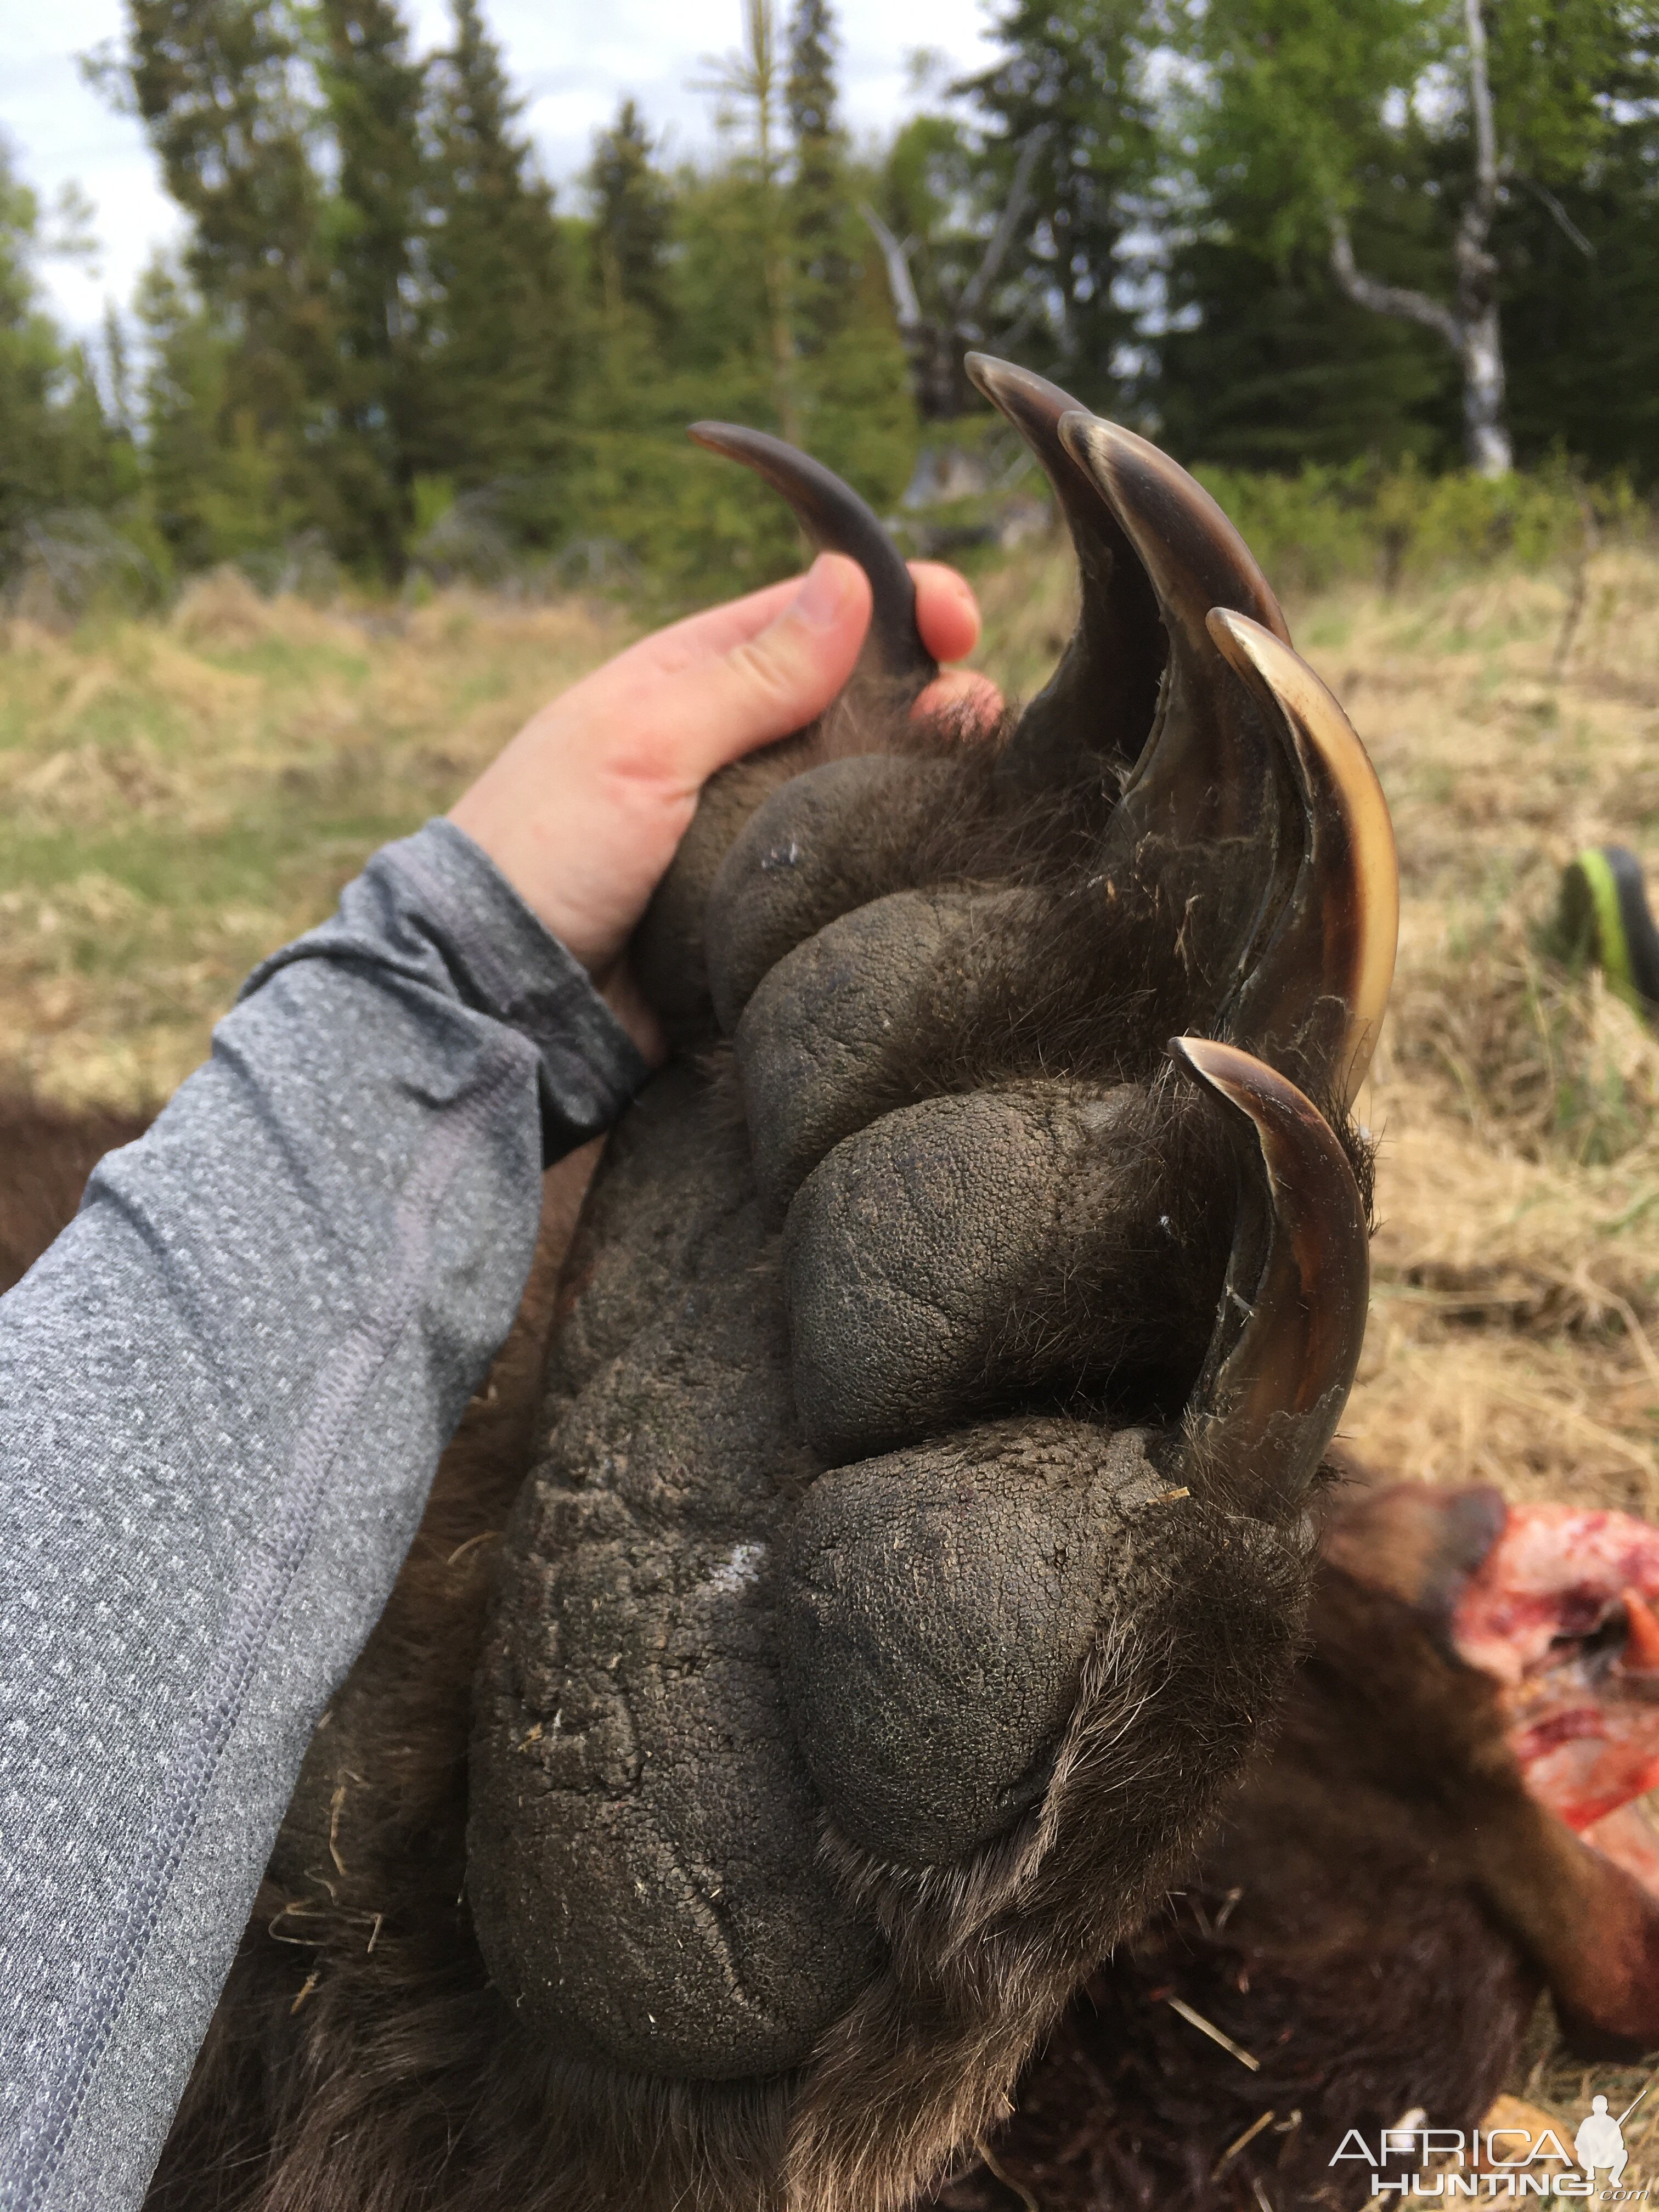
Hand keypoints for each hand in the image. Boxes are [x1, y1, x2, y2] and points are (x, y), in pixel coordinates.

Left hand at [449, 555, 991, 1033]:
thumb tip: (847, 580)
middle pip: (856, 703)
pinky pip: (840, 874)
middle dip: (929, 698)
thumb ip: (748, 674)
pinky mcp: (762, 910)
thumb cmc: (545, 852)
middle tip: (978, 720)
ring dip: (920, 779)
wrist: (498, 998)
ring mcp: (750, 832)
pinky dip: (887, 859)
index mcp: (690, 681)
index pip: (812, 615)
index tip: (960, 623)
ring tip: (974, 782)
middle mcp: (728, 749)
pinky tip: (936, 854)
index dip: (894, 605)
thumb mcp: (642, 741)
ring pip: (860, 790)